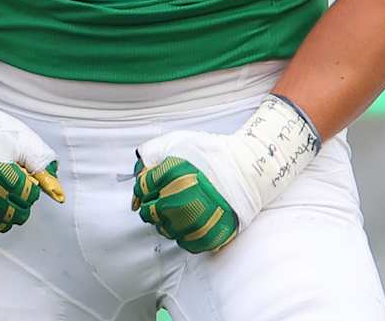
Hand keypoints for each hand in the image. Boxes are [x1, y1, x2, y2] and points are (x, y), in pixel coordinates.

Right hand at [0, 56, 63, 234]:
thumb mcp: (19, 137)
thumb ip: (39, 161)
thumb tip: (55, 188)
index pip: (26, 196)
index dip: (31, 190)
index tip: (27, 183)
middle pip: (12, 214)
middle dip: (21, 206)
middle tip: (16, 193)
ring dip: (4, 216)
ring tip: (3, 201)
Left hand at [132, 95, 318, 254]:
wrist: (247, 169)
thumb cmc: (212, 155)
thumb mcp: (180, 142)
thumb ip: (154, 155)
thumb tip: (137, 176)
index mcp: (173, 174)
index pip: (142, 188)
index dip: (142, 188)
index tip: (148, 189)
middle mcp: (181, 198)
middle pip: (149, 212)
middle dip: (151, 206)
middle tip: (162, 199)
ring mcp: (195, 220)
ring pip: (164, 230)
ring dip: (166, 221)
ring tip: (178, 209)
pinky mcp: (208, 235)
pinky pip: (184, 242)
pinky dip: (183, 234)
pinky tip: (189, 221)